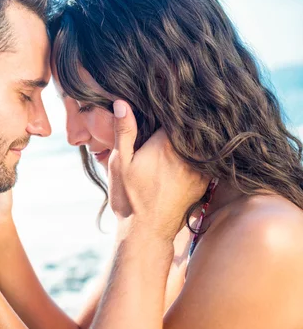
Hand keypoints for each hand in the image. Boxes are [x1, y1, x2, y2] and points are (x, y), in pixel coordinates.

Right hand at [109, 101, 208, 240]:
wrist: (147, 233)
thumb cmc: (129, 198)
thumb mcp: (120, 163)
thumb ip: (124, 131)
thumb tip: (122, 102)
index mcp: (167, 143)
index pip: (177, 113)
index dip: (172, 103)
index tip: (168, 95)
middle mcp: (189, 154)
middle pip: (193, 126)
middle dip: (187, 117)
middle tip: (181, 104)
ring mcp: (200, 169)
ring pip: (204, 142)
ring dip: (197, 135)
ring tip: (190, 123)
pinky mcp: (205, 183)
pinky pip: (208, 160)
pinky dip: (203, 153)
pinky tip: (193, 151)